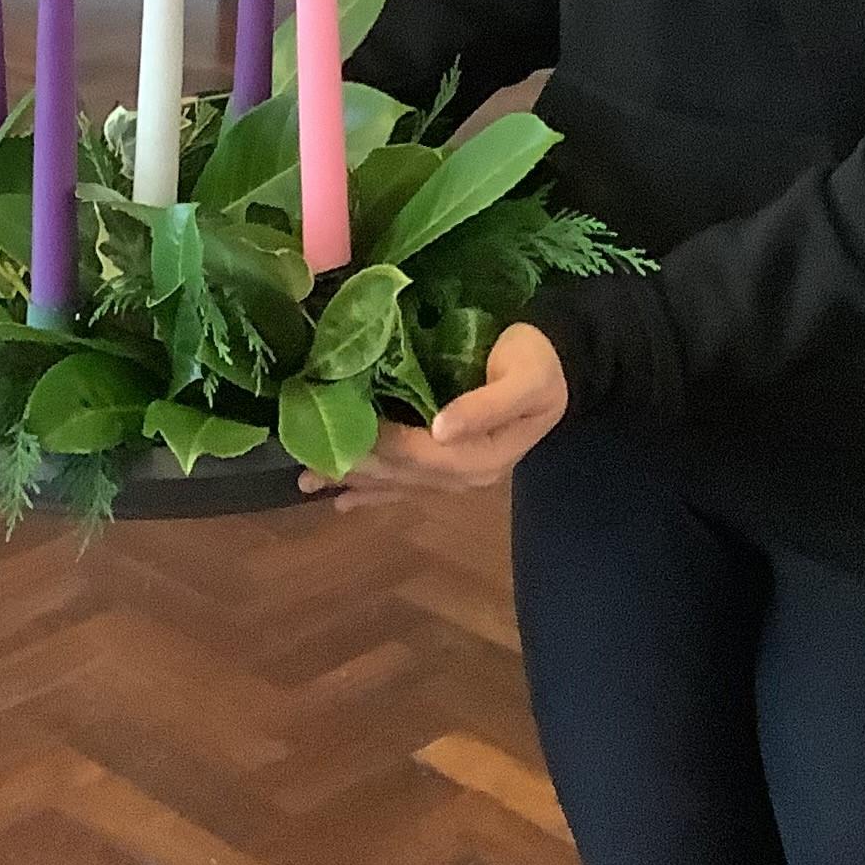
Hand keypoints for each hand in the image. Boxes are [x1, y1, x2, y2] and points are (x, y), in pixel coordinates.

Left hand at [299, 322, 568, 512]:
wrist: (561, 364)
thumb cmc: (538, 363)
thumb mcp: (524, 379)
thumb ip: (485, 406)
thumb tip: (440, 428)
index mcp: (482, 456)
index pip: (417, 455)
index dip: (377, 446)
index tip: (334, 432)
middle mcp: (467, 475)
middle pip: (400, 475)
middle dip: (352, 468)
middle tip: (302, 462)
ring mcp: (459, 476)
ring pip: (398, 484)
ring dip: (354, 484)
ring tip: (307, 484)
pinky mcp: (452, 465)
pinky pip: (407, 485)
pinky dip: (374, 492)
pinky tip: (344, 500)